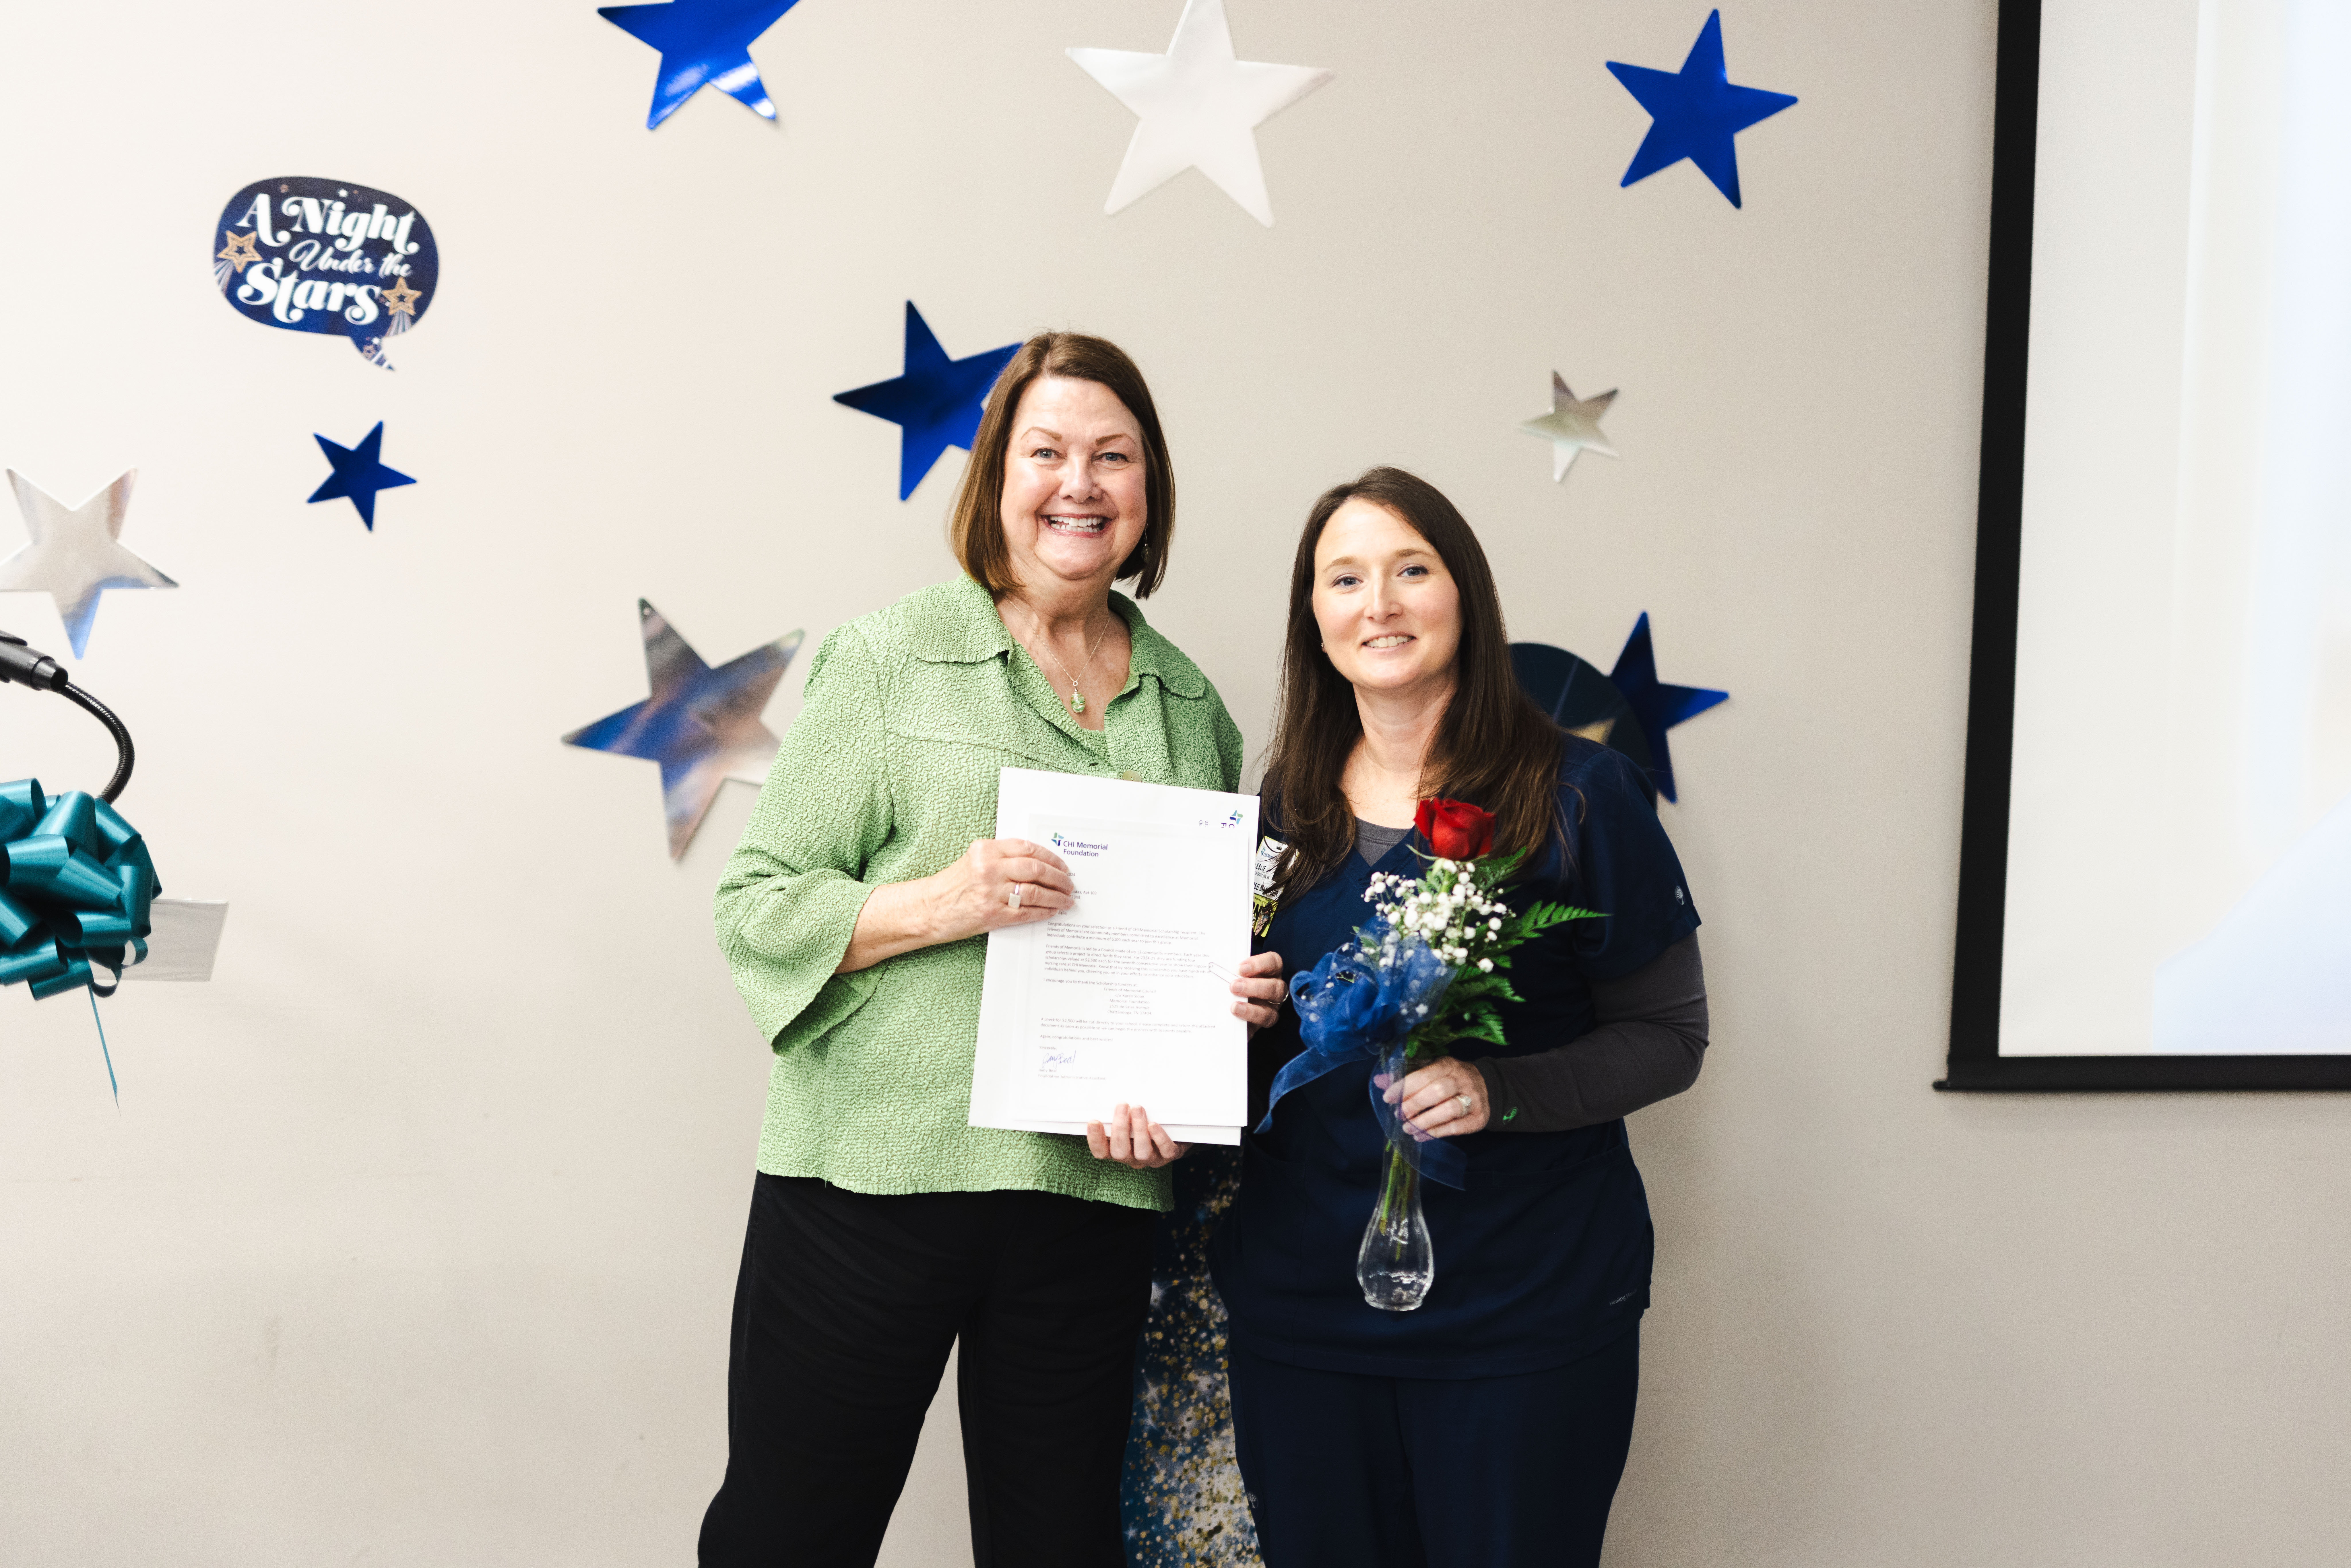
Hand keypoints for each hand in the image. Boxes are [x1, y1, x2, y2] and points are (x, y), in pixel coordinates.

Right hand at [926, 838, 1076, 943]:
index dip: (1051, 857)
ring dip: (1056, 897)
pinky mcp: (992, 915)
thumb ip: (1001, 857)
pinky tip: (1053, 911)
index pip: (1028, 848)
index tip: (1062, 865)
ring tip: (1067, 900)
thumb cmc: (953, 885)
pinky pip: (1026, 913)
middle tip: (1070, 883)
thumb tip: (1037, 863)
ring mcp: (991, 893)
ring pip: (1035, 892)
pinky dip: (1044, 912)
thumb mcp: (974, 859)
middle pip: (1036, 869)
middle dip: (1059, 877)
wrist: (929, 909)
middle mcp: (990, 868)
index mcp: (986, 850)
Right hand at [1086, 1104, 1188, 1168]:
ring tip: (1138, 1109)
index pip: (1101, 1152)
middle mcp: (1132, 1158)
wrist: (1175, 1134)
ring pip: (1142, 1152)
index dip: (1095, 1140)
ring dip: (1138, 1130)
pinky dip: (1159, 1137)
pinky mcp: (1170, 1155)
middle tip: (1122, 1106)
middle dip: (1119, 1129)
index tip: (1094, 1121)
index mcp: (1119, 1150)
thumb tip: (1106, 1094)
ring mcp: (1152, 1158)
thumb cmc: (1145, 1125)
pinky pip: (1165, 1151)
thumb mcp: (1129, 1121)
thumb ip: (1118, 1115)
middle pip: (1119, 1152)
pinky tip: (1154, 1124)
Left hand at [1229, 951, 1284, 1030]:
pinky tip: (1236, 1015)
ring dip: (1252, 1008)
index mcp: (1270, 971)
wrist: (1225, 1004)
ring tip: (1234, 1006)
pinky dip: (1249, 1018)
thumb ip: (1229, 970)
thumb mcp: (1230, 972)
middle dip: (1255, 987)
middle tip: (1233, 986)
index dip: (1259, 964)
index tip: (1240, 968)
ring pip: (1272, 1008)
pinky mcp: (1264, 1021)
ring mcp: (1271, 1007)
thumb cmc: (1231, 981)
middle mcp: (1275, 988)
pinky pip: (1263, 1022)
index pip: (1273, 962)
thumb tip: (1213, 968)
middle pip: (1276, 987)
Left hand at [1384, 1057, 1488, 1138]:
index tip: (1388, 1098)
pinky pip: (1456, 1127)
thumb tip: (1378, 1081)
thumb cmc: (1450, 1080)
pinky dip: (1436, 1133)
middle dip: (1414, 1104)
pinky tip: (1421, 1136)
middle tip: (1399, 1115)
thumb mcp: (1431, 1072)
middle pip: (1437, 1091)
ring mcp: (1473, 1099)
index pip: (1424, 1074)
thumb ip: (1406, 1077)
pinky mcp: (1478, 1118)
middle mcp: (1463, 1080)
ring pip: (1449, 1110)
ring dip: (1425, 1121)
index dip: (1405, 1087)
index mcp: (1448, 1065)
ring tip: (1408, 1128)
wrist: (1488, 1088)